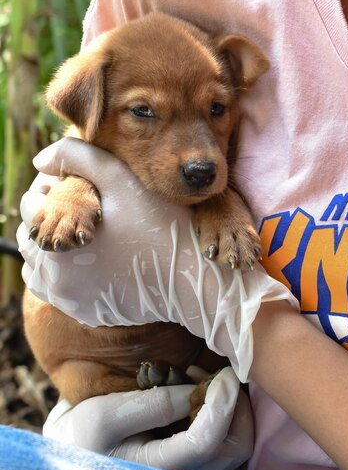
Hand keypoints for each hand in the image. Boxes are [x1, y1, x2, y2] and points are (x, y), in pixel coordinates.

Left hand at [18, 138, 297, 380]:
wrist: (194, 276)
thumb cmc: (160, 224)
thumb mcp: (120, 178)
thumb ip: (77, 157)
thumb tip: (40, 158)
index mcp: (57, 239)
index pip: (30, 206)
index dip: (49, 188)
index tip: (75, 184)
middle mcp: (55, 276)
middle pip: (34, 237)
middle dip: (51, 218)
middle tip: (83, 206)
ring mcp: (71, 299)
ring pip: (41, 267)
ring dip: (54, 247)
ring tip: (86, 231)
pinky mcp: (88, 313)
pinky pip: (62, 291)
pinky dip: (68, 274)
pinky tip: (95, 258)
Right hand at [42, 367, 252, 469]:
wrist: (75, 450)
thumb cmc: (83, 432)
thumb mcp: (106, 413)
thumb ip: (154, 404)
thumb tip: (197, 391)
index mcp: (158, 468)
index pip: (207, 442)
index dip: (222, 404)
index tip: (224, 373)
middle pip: (234, 447)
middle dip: (235, 405)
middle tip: (213, 374)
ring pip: (236, 445)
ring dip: (231, 407)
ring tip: (201, 379)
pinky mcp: (194, 463)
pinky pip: (226, 440)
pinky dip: (224, 413)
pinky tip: (199, 392)